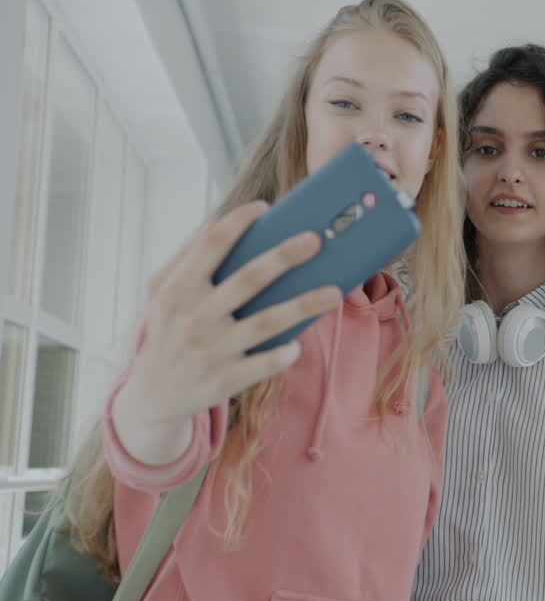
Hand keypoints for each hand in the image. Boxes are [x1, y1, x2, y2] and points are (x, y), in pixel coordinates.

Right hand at [117, 201, 342, 430]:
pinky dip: (282, 354)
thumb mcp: (161, 294)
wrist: (155, 393)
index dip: (238, 223)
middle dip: (283, 257)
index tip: (265, 207)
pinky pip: (263, 364)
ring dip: (303, 306)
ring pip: (266, 323)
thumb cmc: (169, 330)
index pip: (210, 246)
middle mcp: (193, 318)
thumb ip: (184, 259)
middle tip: (315, 240)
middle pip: (248, 280)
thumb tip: (213, 224)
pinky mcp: (224, 380)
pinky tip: (299, 344)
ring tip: (334, 292)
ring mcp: (210, 350)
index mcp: (177, 290)